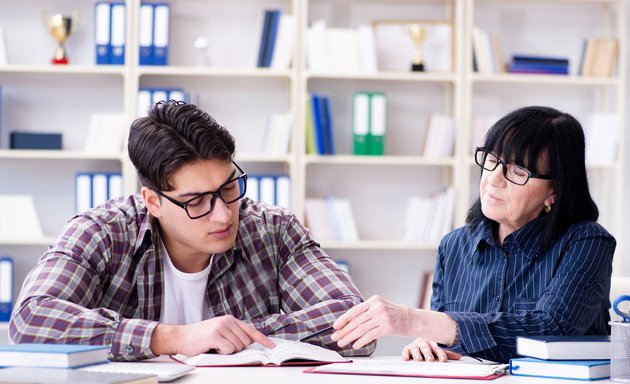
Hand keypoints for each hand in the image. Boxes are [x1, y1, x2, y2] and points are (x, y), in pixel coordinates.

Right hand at [151, 315, 274, 356]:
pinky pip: (229, 350)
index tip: (272, 346)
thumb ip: (232, 334)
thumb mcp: (218, 331)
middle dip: (236, 348)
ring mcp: (222, 327)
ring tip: (215, 346)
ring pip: (237, 347)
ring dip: (227, 351)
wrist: (180, 336)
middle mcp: (228, 321)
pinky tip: (212, 347)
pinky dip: (222, 353)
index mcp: (230, 320)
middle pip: (245, 342)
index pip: (250, 330)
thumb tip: (247, 343)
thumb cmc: (199, 337)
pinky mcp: (216, 335)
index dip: (263, 339)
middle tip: (221, 347)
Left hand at [331, 295, 414, 349]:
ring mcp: (382, 317)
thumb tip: (350, 322)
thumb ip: (368, 311)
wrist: (413, 319)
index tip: (335, 326)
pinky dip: (361, 341)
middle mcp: (377, 307)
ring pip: (361, 329)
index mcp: (374, 300)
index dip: (343, 319)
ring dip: (349, 337)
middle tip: (335, 337)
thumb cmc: (396, 315)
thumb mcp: (381, 307)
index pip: (355, 310)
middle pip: (356, 320)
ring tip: (342, 343)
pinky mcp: (387, 327)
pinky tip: (355, 345)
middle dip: (344, 330)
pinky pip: (370, 335)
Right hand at [402, 337, 460, 361]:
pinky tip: (406, 358)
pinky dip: (405, 354)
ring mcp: (415, 345)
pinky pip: (405, 350)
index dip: (441, 354)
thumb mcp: (438, 349)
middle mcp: (424, 343)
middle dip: (428, 354)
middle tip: (430, 359)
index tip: (443, 359)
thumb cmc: (430, 346)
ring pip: (416, 348)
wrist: (419, 333)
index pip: (437, 349)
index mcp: (433, 343)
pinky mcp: (407, 348)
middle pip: (426, 348)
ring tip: (419, 359)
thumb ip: (446, 353)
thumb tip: (458, 356)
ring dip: (417, 354)